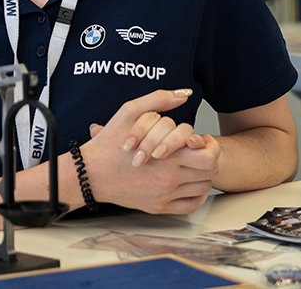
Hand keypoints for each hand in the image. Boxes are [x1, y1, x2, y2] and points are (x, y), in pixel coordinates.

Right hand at [78, 89, 220, 213]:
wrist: (90, 173)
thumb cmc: (108, 144)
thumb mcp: (130, 111)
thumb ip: (159, 99)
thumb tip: (183, 93)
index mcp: (166, 157)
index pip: (208, 156)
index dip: (210, 145)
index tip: (202, 140)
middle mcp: (168, 180)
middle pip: (210, 172)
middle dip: (209, 158)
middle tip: (199, 150)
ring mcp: (164, 196)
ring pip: (203, 188)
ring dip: (202, 174)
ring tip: (192, 164)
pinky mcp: (159, 207)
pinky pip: (191, 205)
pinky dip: (196, 195)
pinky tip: (189, 183)